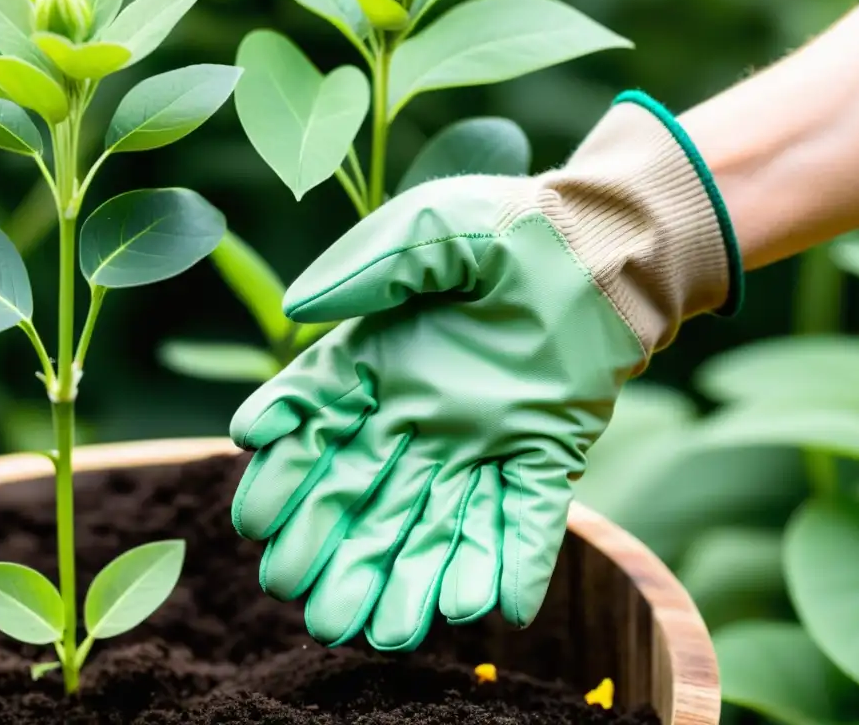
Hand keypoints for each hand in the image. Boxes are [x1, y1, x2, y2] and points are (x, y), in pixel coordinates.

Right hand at [228, 91, 741, 650]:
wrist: (604, 248)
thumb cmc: (510, 228)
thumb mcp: (433, 227)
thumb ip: (369, 265)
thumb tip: (298, 313)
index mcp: (378, 363)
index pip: (314, 427)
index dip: (281, 474)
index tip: (255, 519)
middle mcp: (419, 417)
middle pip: (363, 497)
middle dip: (332, 551)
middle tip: (304, 602)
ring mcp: (482, 446)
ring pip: (434, 525)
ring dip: (409, 579)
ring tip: (384, 632)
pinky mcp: (544, 459)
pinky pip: (524, 521)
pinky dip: (510, 564)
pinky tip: (489, 606)